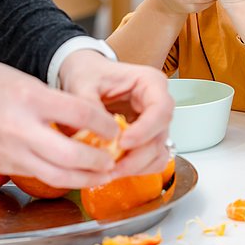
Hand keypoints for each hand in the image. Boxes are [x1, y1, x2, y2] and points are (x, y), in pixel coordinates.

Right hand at [0, 59, 126, 187]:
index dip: (105, 125)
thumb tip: (87, 119)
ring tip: (101, 174)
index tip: (115, 128)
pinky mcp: (3, 166)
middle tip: (114, 158)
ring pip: (58, 176)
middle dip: (99, 161)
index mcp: (29, 98)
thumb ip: (52, 100)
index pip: (81, 114)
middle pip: (72, 155)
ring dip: (85, 178)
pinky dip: (62, 178)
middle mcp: (20, 128)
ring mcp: (10, 152)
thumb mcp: (22, 79)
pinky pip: (39, 176)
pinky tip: (74, 174)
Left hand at [59, 50, 173, 178]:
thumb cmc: (89, 73)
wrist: (85, 75)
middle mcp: (157, 103)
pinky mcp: (146, 139)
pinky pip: (151, 160)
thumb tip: (94, 133)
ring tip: (110, 170)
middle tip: (113, 166)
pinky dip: (136, 169)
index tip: (123, 142)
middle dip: (138, 156)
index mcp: (149, 82)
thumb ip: (88, 106)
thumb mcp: (83, 84)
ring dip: (137, 166)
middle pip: (161, 135)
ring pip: (158, 152)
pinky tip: (116, 168)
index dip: (146, 129)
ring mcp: (154, 123)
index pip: (161, 109)